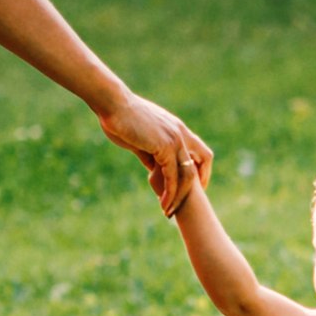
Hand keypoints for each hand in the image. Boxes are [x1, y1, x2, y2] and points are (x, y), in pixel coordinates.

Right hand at [97, 89, 211, 214]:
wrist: (113, 104)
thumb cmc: (120, 118)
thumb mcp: (140, 139)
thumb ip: (150, 154)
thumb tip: (153, 169)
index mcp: (177, 129)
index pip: (200, 151)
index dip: (200, 169)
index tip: (193, 186)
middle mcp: (181, 133)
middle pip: (202, 161)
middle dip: (197, 185)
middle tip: (186, 203)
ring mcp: (175, 139)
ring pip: (187, 174)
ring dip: (180, 196)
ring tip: (169, 211)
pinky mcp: (164, 147)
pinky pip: (172, 176)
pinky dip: (169, 193)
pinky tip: (163, 203)